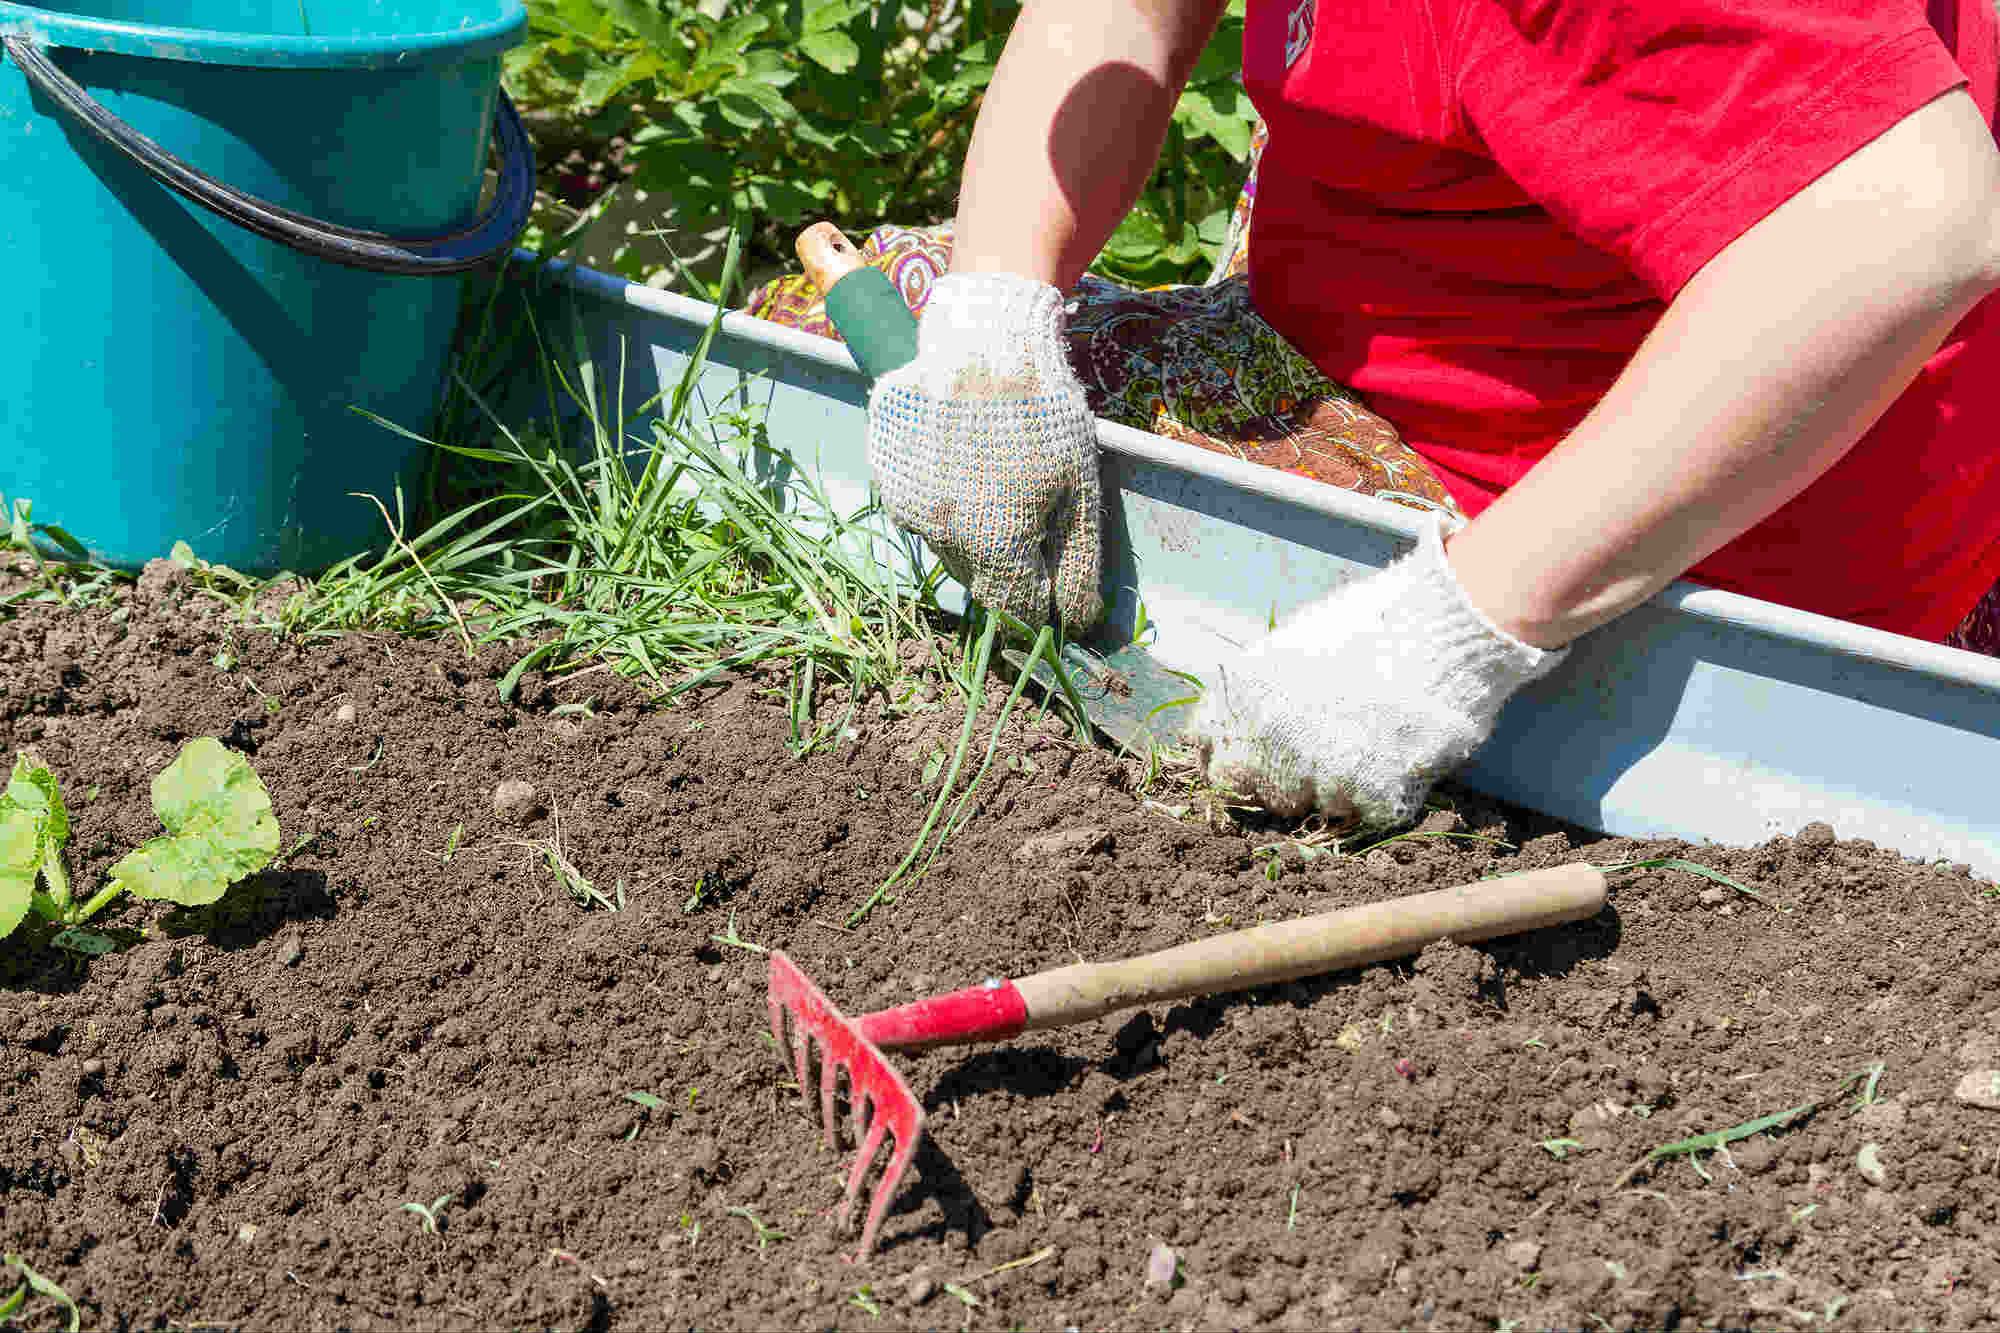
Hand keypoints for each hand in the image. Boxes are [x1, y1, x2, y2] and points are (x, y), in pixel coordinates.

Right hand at [866, 272, 1102, 628]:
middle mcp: (942, 535)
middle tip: (1028, 520)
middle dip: (1007, 568)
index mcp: (994, 544)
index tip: (1051, 592)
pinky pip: (919, 511)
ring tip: (996, 482)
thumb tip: (1078, 622)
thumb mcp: (1080, 490)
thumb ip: (1078, 565)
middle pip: (979, 581)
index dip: (1039, 609)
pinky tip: (964, 462)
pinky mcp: (886, 476)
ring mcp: (907, 505)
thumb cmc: (1044, 415)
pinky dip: (943, 501)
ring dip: (973, 535)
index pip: (1016, 610)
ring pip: (946, 547)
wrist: (983, 341)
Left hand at [1187, 517, 1566, 825]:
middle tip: (1332, 748)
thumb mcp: (1290, 640)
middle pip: (1264, 792)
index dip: (1239, 763)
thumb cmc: (1370, 625)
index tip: (1264, 761)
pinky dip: (1386, 793)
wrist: (1444, 627)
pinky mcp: (1370, 794)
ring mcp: (1318, 769)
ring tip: (1374, 740)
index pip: (1212, 757)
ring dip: (1343, 786)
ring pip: (1318, 807)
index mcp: (1242, 694)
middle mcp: (1269, 735)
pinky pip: (1367, 814)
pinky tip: (1400, 752)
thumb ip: (1239, 673)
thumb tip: (1188, 676)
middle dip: (1292, 779)